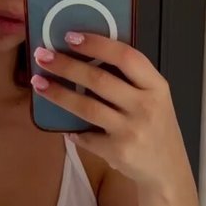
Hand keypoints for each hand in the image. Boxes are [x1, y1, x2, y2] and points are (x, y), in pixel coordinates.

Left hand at [31, 32, 190, 191]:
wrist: (168, 169)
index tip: (70, 36)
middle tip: (42, 56)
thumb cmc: (156, 126)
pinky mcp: (117, 152)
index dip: (97, 44)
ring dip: (58, 93)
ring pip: (86, 107)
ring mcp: (131, 130)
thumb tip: (86, 54)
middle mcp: (146, 106)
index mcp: (156, 86)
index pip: (126, 57)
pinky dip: (72, 130)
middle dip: (66, 65)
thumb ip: (130, 79)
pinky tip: (64, 125)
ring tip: (38, 83)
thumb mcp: (154, 98)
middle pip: (99, 79)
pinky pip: (86, 135)